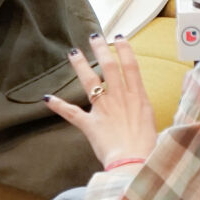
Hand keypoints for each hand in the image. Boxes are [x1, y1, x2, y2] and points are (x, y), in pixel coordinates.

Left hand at [44, 34, 158, 167]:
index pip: (131, 66)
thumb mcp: (152, 123)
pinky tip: (48, 98)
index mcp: (137, 98)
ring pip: (90, 81)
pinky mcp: (90, 124)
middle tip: (94, 36)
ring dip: (80, 65)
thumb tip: (141, 104)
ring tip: (73, 52)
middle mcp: (119, 98)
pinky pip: (72, 113)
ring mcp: (103, 110)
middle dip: (100, 49)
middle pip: (109, 66)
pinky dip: (59, 106)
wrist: (134, 164)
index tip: (119, 37)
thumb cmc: (147, 147)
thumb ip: (144, 108)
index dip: (125, 49)